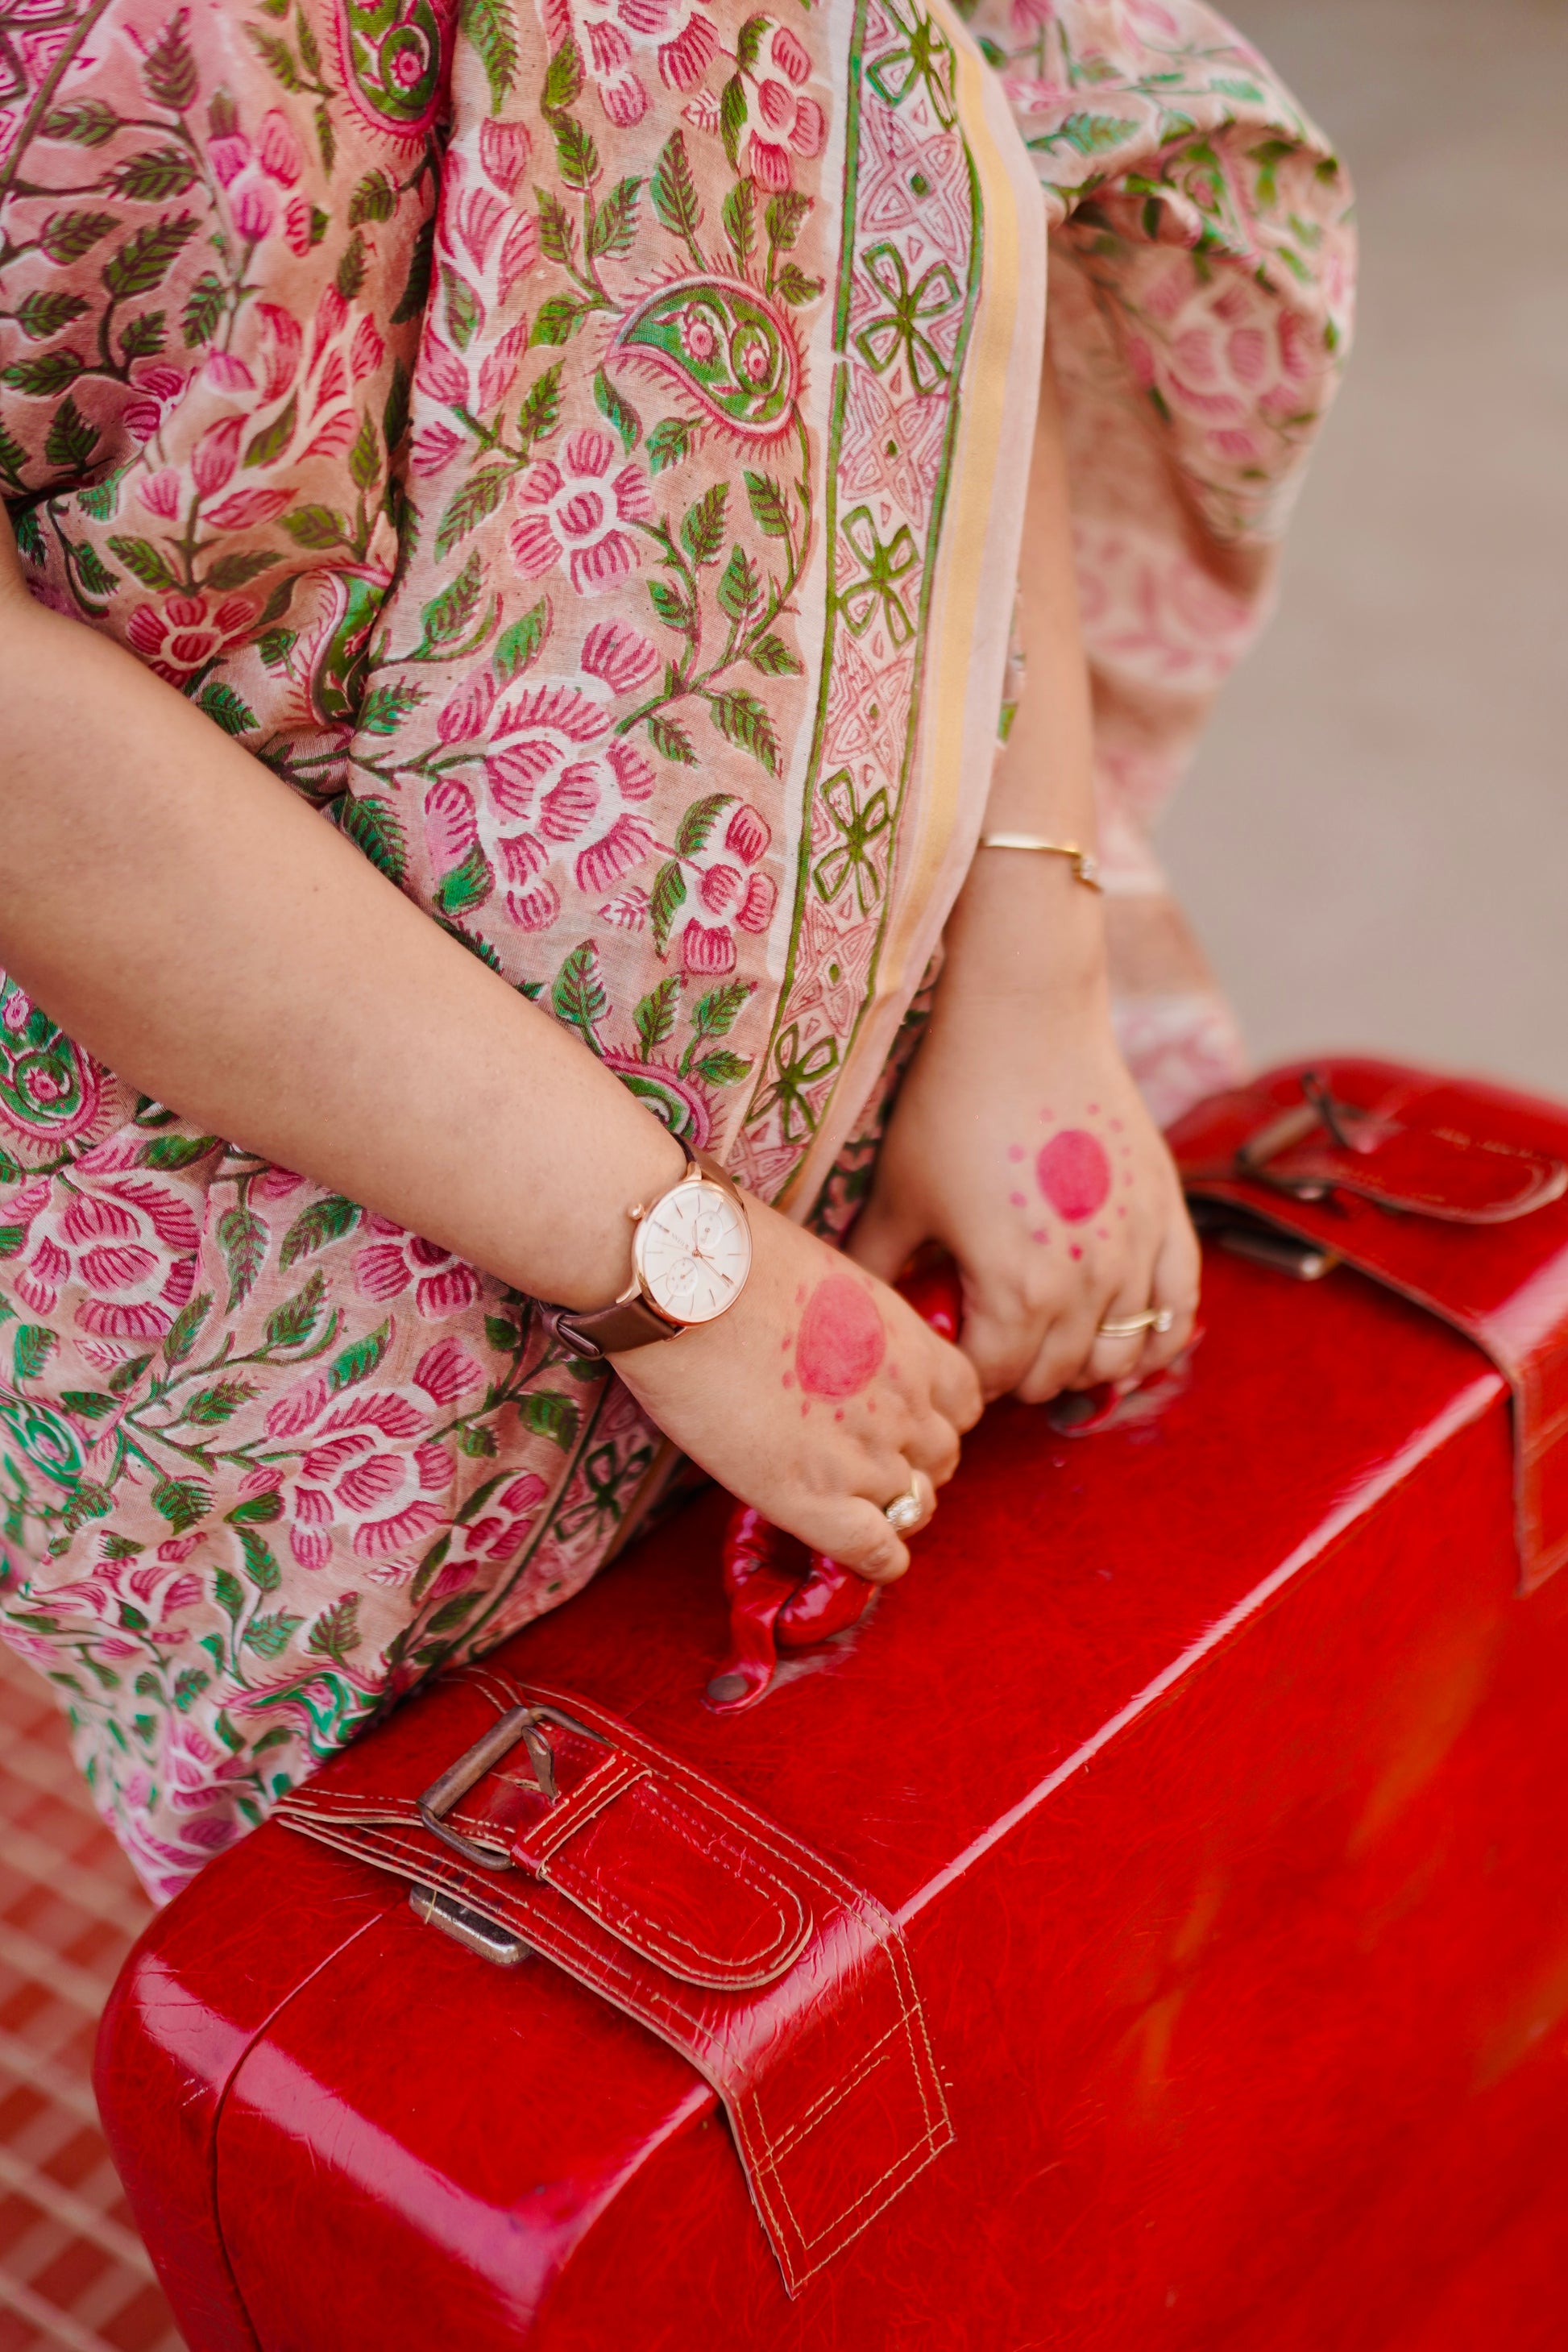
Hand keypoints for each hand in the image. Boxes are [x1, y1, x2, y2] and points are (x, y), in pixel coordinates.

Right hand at [611, 1193, 980, 1582]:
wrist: (686, 1283)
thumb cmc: (737, 1262)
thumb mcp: (828, 1279)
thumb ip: (855, 1324)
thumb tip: (832, 1338)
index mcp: (913, 1346)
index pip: (965, 1401)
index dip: (935, 1416)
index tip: (902, 1418)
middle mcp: (905, 1404)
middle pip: (942, 1458)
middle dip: (914, 1463)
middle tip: (868, 1463)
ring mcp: (865, 1457)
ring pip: (914, 1506)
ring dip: (890, 1509)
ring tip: (852, 1505)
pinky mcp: (814, 1499)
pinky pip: (877, 1551)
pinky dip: (878, 1560)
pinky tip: (860, 1553)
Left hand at [847, 876, 1199, 1402]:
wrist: (1025, 1018)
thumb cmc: (953, 1102)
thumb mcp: (899, 1194)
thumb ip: (877, 1267)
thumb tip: (852, 1313)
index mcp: (1015, 1288)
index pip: (991, 1378)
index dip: (961, 1373)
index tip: (944, 1351)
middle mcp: (1087, 1282)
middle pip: (1054, 1376)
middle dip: (1014, 1372)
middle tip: (986, 1341)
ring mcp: (1137, 1250)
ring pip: (1121, 1357)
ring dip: (1081, 1363)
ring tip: (1047, 1338)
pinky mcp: (1169, 1214)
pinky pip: (1180, 1311)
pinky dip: (1155, 1338)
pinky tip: (1124, 1336)